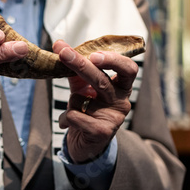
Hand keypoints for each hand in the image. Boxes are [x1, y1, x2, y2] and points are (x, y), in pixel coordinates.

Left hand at [53, 39, 138, 163]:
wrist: (85, 144)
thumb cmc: (86, 110)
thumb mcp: (83, 87)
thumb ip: (75, 69)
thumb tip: (60, 46)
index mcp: (121, 87)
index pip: (129, 69)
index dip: (113, 60)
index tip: (94, 53)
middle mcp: (122, 101)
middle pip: (102, 80)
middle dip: (80, 64)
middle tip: (64, 53)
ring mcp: (114, 118)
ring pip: (84, 97)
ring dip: (72, 99)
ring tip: (72, 106)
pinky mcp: (102, 132)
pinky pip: (75, 115)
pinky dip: (65, 117)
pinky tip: (67, 124)